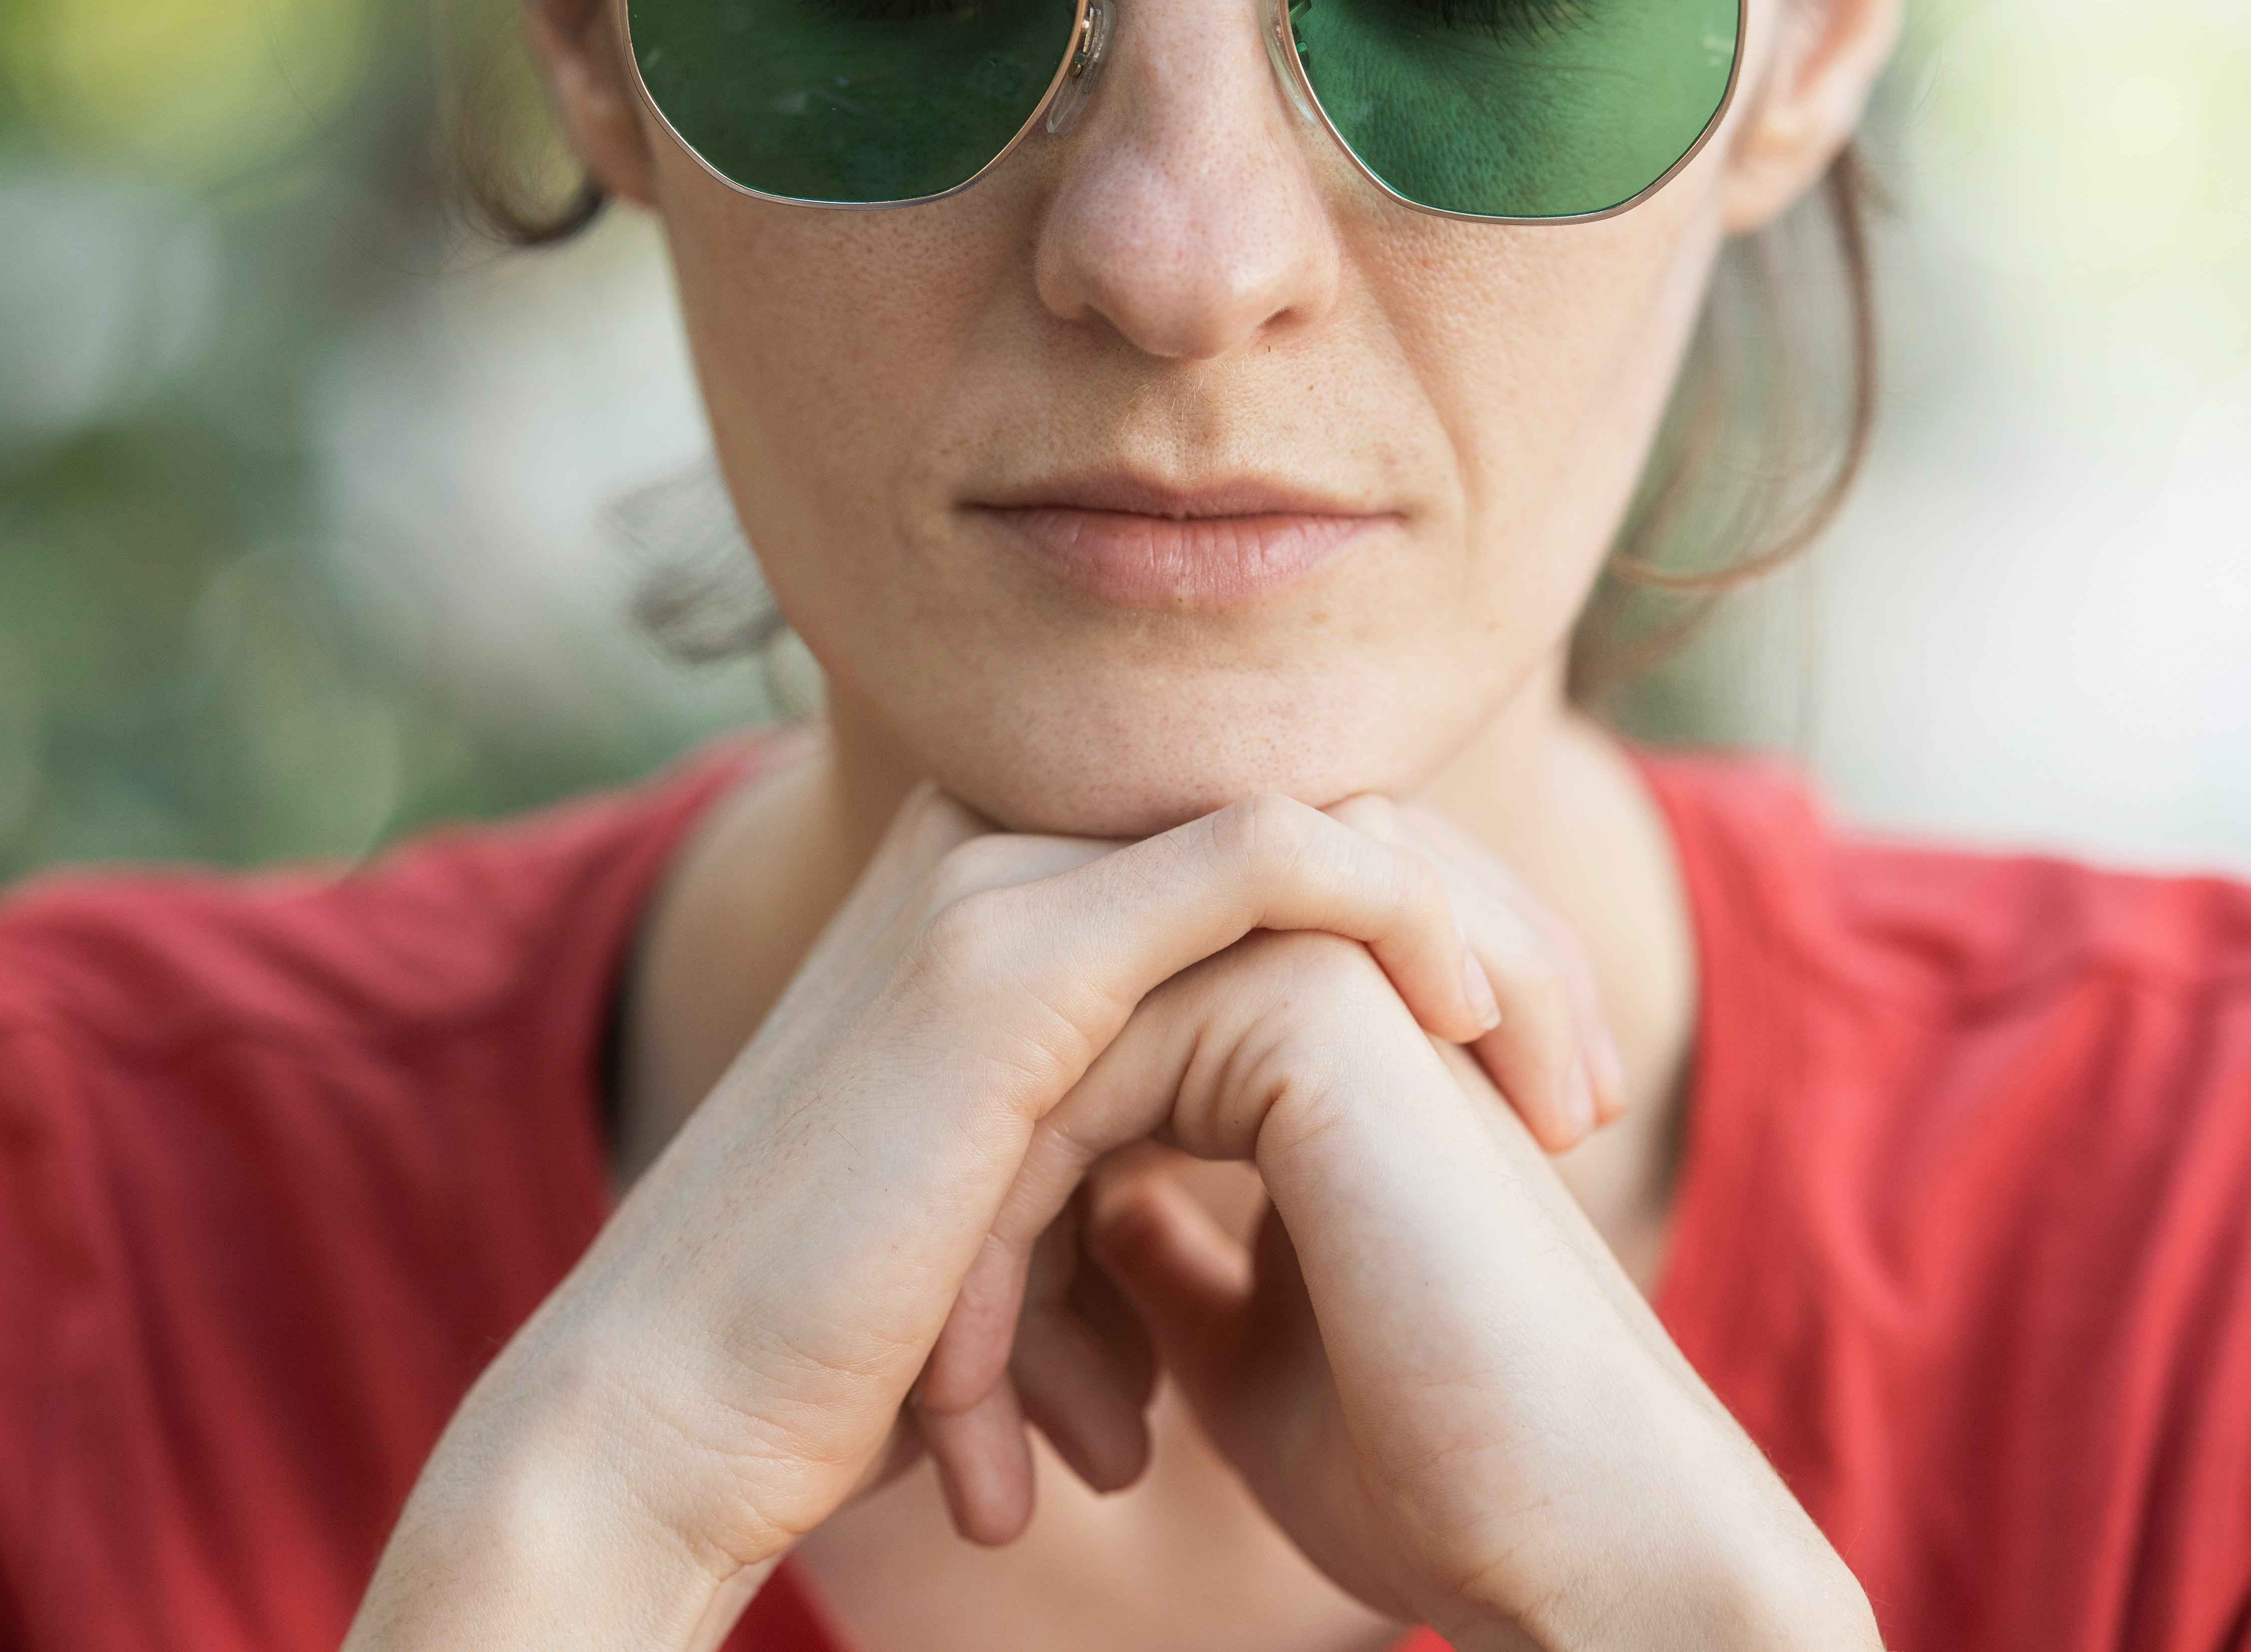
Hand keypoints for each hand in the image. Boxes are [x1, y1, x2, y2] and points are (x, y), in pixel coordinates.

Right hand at [343, 785, 1613, 1651]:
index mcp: (998, 903)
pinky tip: (1469, 1023)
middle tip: (1583, 1085)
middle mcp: (991, 855)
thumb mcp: (1015, 1230)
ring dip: (1472, 946)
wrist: (667, 1424)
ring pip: (1320, 831)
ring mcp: (990, 887)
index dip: (1428, 940)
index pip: (1272, 854)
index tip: (1534, 1085)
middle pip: (1318, 825)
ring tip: (1562, 1096)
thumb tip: (1211, 1245)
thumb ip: (1111, 1172)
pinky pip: (1263, 865)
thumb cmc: (838, 1361)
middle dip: (1481, 941)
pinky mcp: (1006, 960)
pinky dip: (1393, 916)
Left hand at [930, 923, 1877, 1651]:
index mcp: (1314, 1046)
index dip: (998, 1242)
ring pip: (1033, 1071)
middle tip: (950, 1430)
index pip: (1073, 1081)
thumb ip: (1158, 1254)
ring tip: (966, 1441)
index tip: (971, 1421)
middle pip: (1039, 1061)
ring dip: (971, 1265)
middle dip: (968, 1249)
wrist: (1571, 1531)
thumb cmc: (1424, 1463)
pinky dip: (994, 1260)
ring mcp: (1323, 961)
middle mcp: (1318, 970)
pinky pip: (1066, 1087)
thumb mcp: (1241, 1346)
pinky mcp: (1314, 1002)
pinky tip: (989, 1416)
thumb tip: (1076, 1217)